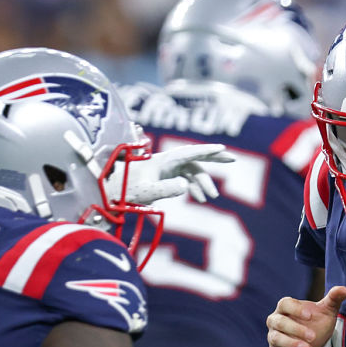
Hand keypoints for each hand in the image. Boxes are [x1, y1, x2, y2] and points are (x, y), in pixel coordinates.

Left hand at [107, 143, 233, 204]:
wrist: (113, 194)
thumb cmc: (126, 192)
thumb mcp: (146, 192)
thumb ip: (165, 189)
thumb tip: (185, 185)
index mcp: (163, 160)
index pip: (189, 152)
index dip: (206, 150)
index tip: (222, 148)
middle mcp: (166, 161)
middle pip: (194, 156)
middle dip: (213, 157)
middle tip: (233, 158)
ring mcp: (167, 169)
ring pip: (191, 171)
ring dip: (203, 182)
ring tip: (210, 197)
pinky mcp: (165, 177)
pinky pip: (185, 178)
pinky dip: (194, 187)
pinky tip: (199, 198)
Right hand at [266, 286, 345, 346]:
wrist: (313, 344)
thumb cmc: (316, 324)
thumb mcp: (327, 311)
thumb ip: (334, 298)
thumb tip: (344, 289)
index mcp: (286, 307)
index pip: (285, 303)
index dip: (296, 309)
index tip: (310, 315)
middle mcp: (276, 320)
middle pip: (279, 322)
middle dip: (295, 329)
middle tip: (312, 336)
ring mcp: (274, 336)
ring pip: (276, 338)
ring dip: (291, 343)